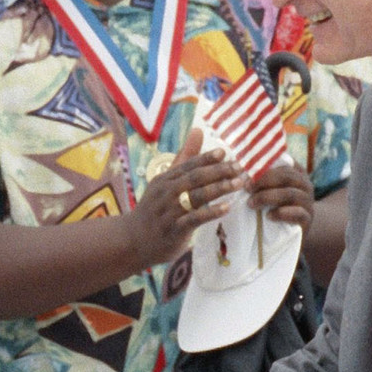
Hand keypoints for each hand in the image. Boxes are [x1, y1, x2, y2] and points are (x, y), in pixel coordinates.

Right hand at [125, 127, 243, 270]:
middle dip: (218, 171)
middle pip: (194, 178)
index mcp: (164, 180)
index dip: (206, 158)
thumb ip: (184, 158)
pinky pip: (195, 219)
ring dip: (219, 188)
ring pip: (196, 196)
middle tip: (239, 168)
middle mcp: (166, 193)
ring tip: (238, 184)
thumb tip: (198, 131)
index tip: (224, 153)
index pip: (188, 165)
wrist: (133, 240)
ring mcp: (170, 211)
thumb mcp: (164, 182)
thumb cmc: (154, 210)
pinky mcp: (174, 230)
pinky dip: (211, 212)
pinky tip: (226, 207)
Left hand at [247, 161, 314, 230]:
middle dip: (264, 180)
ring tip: (251, 203)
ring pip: (291, 194)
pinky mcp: (307, 220)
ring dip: (268, 197)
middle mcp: (305, 186)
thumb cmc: (277, 206)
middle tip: (246, 187)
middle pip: (287, 176)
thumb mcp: (271, 189)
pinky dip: (282, 213)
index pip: (284, 163)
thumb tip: (240, 165)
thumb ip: (263, 177)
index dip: (264, 166)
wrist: (293, 233)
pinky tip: (268, 216)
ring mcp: (308, 203)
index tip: (246, 171)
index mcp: (297, 173)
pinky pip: (298, 213)